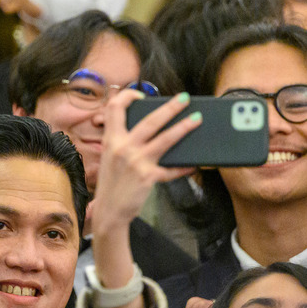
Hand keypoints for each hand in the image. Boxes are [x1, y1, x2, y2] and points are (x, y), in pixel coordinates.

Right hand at [90, 90, 201, 307]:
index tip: (140, 95)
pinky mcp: (148, 177)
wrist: (109, 212)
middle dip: (169, 107)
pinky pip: (171, 169)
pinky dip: (183, 166)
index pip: (114, 108)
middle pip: (149, 120)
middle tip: (184, 98)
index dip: (127, 96)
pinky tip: (194, 163)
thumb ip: (122, 141)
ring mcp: (136, 162)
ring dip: (183, 128)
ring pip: (165, 139)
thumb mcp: (110, 158)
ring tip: (197, 120)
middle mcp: (122, 148)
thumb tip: (145, 128)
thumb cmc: (112, 184)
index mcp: (111, 140)